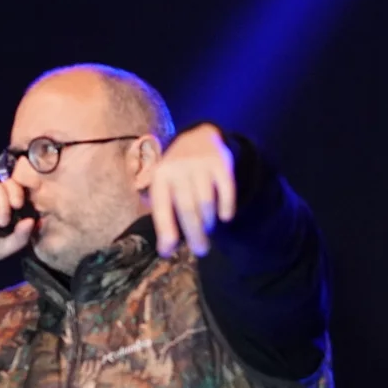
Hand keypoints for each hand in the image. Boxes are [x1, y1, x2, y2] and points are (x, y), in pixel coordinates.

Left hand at [150, 125, 235, 257]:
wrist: (199, 137)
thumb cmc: (178, 172)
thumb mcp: (165, 185)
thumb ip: (164, 213)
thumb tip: (167, 249)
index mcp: (160, 177)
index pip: (161, 208)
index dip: (165, 231)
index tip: (168, 251)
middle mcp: (178, 169)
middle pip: (187, 209)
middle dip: (194, 234)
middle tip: (200, 250)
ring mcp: (200, 164)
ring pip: (206, 203)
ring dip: (208, 221)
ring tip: (208, 228)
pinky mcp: (221, 163)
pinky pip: (226, 191)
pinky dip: (226, 207)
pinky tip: (225, 216)